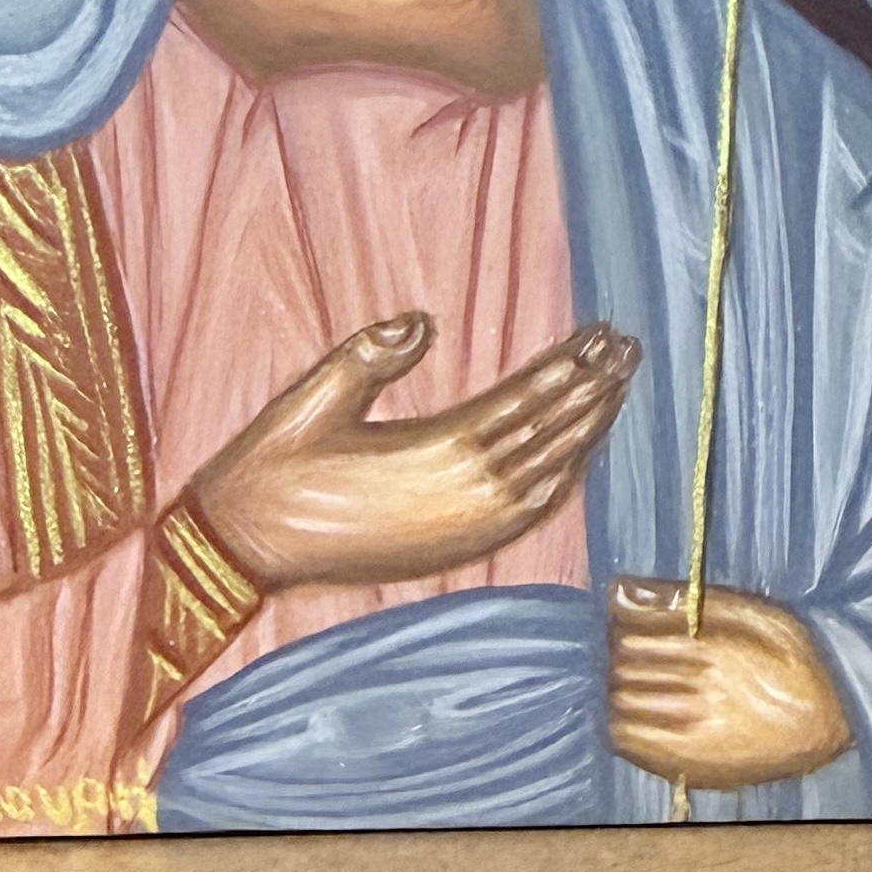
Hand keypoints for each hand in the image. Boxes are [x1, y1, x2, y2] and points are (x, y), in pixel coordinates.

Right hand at [192, 313, 639, 592]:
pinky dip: (560, 481)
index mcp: (430, 454)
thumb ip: (369, 356)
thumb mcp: (313, 395)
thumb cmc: (273, 462)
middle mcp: (458, 498)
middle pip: (547, 436)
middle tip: (628, 348)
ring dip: (585, 430)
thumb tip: (422, 320)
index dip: (567, 368)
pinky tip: (577, 457)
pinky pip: (525, 515)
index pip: (521, 403)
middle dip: (592, 391)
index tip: (602, 334)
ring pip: (546, 475)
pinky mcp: (449, 551)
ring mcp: (459, 530)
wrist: (243, 546)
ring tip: (615, 388)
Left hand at [606, 577, 851, 789]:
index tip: (624, 623)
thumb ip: (681, 599)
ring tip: (634, 681)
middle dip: (616, 656)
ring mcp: (697, 735)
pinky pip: (630, 744)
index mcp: (712, 650)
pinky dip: (621, 725)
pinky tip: (635, 715)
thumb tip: (618, 590)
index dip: (618, 626)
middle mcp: (701, 695)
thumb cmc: (794, 653)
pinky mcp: (697, 765)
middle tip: (628, 651)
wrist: (837, 716)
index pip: (627, 635)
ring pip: (620, 705)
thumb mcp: (747, 610)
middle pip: (621, 669)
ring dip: (618, 689)